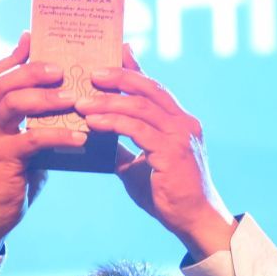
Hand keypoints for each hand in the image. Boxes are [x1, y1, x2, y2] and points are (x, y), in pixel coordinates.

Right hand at [0, 32, 89, 257]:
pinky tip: (80, 138)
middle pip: (4, 81)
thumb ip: (38, 121)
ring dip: (44, 97)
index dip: (15, 54)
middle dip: (33, 70)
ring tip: (72, 97)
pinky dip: (57, 136)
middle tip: (62, 69)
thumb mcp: (25, 143)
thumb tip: (68, 101)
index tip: (35, 38)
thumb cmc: (13, 177)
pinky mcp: (2, 160)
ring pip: (12, 103)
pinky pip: (30, 141)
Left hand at [79, 46, 235, 260]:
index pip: (154, 88)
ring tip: (82, 103)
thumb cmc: (167, 194)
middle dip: (119, 77)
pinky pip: (138, 130)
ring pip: (140, 106)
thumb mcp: (141, 164)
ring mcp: (180, 136)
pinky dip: (113, 123)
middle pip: (149, 88)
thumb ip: (126, 146)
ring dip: (108, 102)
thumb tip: (99, 134)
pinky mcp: (172, 152)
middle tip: (91, 74)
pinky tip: (94, 123)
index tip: (113, 55)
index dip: (133, 70)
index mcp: (180, 122)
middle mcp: (184, 123)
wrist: (194, 220)